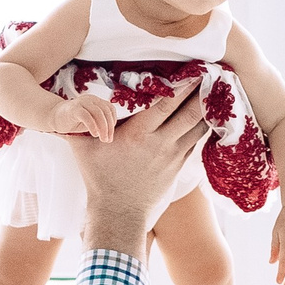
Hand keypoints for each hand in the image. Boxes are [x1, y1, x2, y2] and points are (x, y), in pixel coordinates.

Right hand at [52, 92, 117, 141]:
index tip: (110, 135)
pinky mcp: (73, 108)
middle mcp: (90, 99)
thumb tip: (111, 134)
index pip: (110, 109)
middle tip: (108, 140)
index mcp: (96, 101)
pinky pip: (86, 116)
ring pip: (98, 113)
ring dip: (103, 127)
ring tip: (103, 139)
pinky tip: (94, 134)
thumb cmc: (74, 120)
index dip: (113, 122)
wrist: (55, 117)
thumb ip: (101, 123)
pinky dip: (92, 125)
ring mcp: (82, 102)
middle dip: (109, 127)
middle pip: (105, 111)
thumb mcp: (91, 121)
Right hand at [72, 80, 209, 255]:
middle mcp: (161, 144)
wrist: (119, 215)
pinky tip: (211, 115)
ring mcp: (173, 156)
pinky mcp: (179, 167)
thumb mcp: (83, 149)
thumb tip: (64, 102)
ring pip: (199, 128)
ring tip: (220, 91)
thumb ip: (79, 124)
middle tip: (215, 73)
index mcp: (138, 135)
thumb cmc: (99, 180)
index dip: (183, 86)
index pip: (166, 105)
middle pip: (190, 113)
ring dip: (209, 109)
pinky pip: (196, 141)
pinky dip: (204, 127)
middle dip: (203, 92)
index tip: (194, 69)